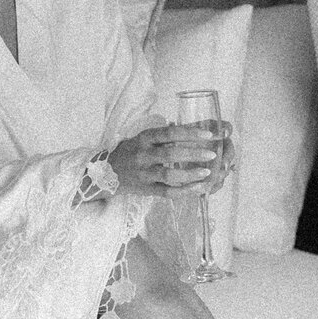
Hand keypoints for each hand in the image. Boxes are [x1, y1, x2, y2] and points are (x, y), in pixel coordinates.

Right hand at [108, 122, 232, 196]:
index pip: (168, 133)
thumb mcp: (142, 139)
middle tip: (212, 154)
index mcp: (143, 139)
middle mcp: (143, 155)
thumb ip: (163, 135)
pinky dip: (183, 191)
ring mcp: (143, 174)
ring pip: (169, 174)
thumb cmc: (129, 153)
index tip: (208, 134)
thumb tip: (189, 127)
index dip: (189, 133)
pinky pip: (166, 191)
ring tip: (207, 173)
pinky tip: (197, 188)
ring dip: (190, 174)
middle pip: (171, 153)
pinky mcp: (145, 189)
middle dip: (194, 154)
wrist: (105, 174)